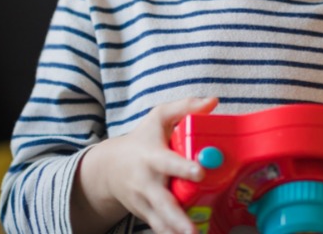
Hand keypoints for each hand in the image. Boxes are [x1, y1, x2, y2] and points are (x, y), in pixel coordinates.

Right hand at [72, 97, 218, 233]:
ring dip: (175, 232)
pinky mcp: (146, 215)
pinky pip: (160, 228)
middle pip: (162, 202)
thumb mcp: (158, 117)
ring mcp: (145, 202)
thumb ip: (184, 107)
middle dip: (177, 217)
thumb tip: (213, 101)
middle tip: (192, 230)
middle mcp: (147, 183)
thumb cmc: (141, 139)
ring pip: (160, 222)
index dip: (183, 167)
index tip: (199, 172)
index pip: (168, 162)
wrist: (109, 168)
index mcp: (152, 156)